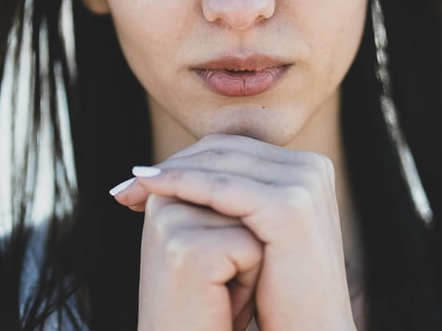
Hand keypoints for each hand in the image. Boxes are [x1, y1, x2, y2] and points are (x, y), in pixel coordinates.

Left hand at [112, 134, 356, 330]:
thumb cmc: (278, 293)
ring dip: (169, 171)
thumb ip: (238, 196)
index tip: (143, 179)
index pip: (234, 149)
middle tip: (130, 181)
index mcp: (307, 167)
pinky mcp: (289, 206)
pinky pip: (220, 188)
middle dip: (172, 164)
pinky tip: (150, 191)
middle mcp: (311, 167)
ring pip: (219, 164)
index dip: (186, 160)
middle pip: (225, 151)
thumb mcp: (259, 232)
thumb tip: (186, 168)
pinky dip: (180, 184)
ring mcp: (303, 183)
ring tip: (131, 186)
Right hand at [135, 193, 262, 330]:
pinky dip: (248, 282)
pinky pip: (251, 249)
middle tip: (217, 282)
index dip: (244, 231)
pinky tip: (219, 304)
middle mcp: (163, 203)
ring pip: (252, 219)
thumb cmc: (210, 307)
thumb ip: (223, 203)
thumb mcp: (216, 244)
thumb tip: (251, 172)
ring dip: (252, 260)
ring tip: (219, 291)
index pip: (236, 186)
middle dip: (249, 243)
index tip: (215, 265)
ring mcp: (171, 224)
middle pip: (245, 199)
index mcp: (166, 195)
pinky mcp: (186, 250)